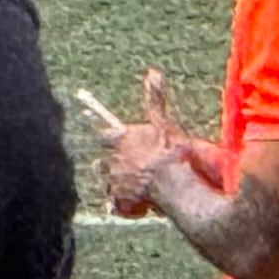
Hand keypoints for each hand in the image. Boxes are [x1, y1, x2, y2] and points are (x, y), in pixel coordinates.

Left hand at [104, 68, 198, 216]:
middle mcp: (113, 161)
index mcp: (121, 140)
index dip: (111, 139)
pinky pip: (117, 206)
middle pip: (103, 163)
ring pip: (109, 185)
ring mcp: (115, 184)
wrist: (174, 184)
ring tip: (135, 189)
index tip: (115, 140)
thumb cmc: (170, 152)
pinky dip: (127, 207)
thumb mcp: (164, 122)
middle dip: (113, 165)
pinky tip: (140, 205)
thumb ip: (156, 99)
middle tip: (131, 169)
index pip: (105, 136)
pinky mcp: (121, 203)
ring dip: (119, 186)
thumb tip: (153, 72)